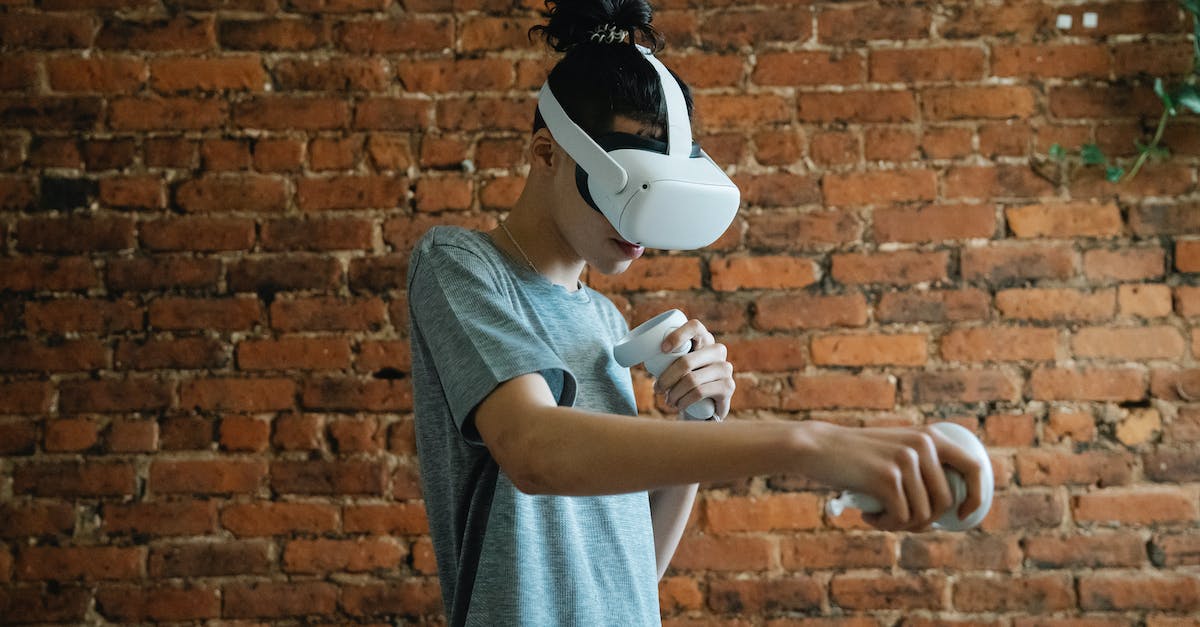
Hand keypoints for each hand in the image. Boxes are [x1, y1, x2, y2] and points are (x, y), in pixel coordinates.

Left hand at [651, 318, 734, 419]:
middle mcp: (718, 350)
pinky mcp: (728, 386)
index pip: (694, 326)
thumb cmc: (684, 380)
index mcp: (704, 338)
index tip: (662, 349)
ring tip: (667, 400)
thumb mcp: (676, 364)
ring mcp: (725, 368)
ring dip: (674, 393)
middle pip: (687, 361)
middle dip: (666, 378)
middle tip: (657, 389)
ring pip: (691, 380)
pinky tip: (679, 405)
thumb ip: (665, 355)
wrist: (706, 405)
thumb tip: (640, 349)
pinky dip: (684, 401)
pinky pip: (700, 392)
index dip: (677, 335)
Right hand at [797, 421, 987, 532]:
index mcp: (931, 436)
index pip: (974, 467)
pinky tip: (869, 516)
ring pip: (923, 514)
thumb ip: (923, 465)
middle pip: (945, 501)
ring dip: (901, 524)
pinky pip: (902, 518)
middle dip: (925, 520)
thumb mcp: (896, 449)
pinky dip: (885, 524)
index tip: (962, 516)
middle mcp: (923, 444)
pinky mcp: (888, 478)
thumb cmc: (858, 457)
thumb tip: (953, 508)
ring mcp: (906, 460)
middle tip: (900, 520)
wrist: (818, 447)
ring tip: (880, 516)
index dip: (976, 496)